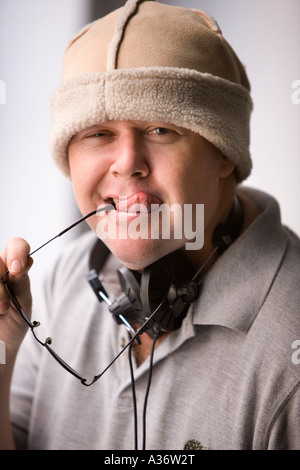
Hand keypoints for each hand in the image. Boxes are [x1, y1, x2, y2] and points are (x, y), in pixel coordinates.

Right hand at [0, 238, 32, 366]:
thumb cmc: (13, 322)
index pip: (17, 245)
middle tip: (4, 307)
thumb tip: (27, 260)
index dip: (17, 252)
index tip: (17, 269)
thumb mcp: (22, 303)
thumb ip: (21, 282)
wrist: (0, 346)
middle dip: (0, 285)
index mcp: (13, 266)